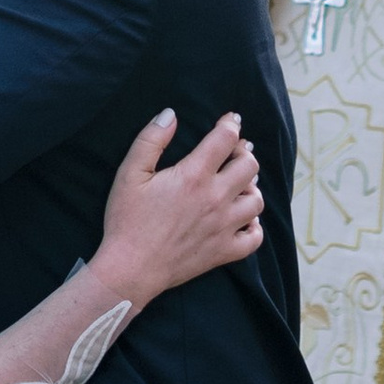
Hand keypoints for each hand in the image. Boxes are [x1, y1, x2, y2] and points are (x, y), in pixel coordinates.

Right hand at [92, 110, 263, 308]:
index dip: (231, 124)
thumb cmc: (127, 220)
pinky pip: (254, 238)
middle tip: (232, 152)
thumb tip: (170, 114)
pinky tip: (242, 219)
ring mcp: (224, 227)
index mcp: (194, 175)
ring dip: (250, 187)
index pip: (225, 139)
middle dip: (243, 153)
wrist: (130, 268)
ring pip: (256, 200)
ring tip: (237, 184)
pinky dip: (253, 226)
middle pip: (249, 166)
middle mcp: (216, 199)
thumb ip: (151, 139)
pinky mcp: (224, 252)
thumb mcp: (129, 173)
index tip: (231, 120)